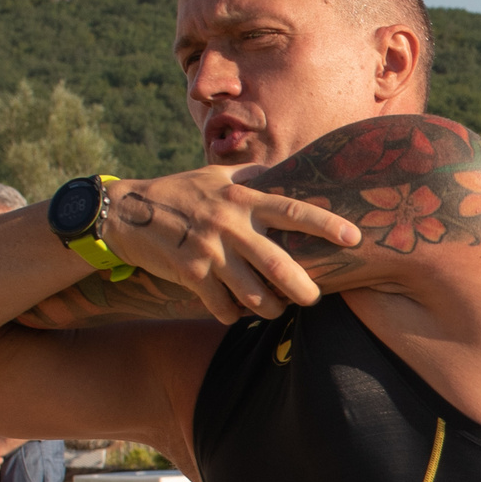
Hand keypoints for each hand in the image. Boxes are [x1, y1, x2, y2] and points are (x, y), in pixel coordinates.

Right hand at [91, 169, 363, 323]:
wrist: (125, 212)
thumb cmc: (180, 193)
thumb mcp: (216, 176)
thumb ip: (253, 176)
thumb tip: (289, 167)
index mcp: (243, 199)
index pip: (293, 211)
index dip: (326, 225)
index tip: (354, 238)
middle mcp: (230, 224)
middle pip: (279, 265)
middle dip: (304, 289)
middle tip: (314, 297)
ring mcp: (209, 250)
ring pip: (254, 294)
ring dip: (270, 308)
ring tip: (275, 308)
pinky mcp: (190, 273)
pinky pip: (223, 306)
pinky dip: (233, 314)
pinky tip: (234, 312)